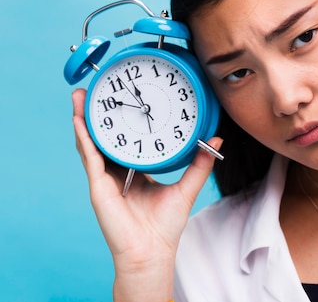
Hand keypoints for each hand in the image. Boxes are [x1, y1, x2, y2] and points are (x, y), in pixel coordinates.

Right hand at [72, 88, 221, 300]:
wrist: (152, 251)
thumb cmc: (165, 226)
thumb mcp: (187, 187)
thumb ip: (200, 163)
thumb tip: (216, 140)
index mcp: (135, 170)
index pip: (127, 139)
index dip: (124, 119)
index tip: (126, 97)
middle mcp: (117, 171)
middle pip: (105, 136)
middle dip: (99, 112)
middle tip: (97, 87)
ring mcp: (105, 178)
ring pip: (92, 142)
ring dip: (84, 118)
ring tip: (80, 95)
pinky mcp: (98, 187)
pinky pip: (89, 157)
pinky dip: (83, 138)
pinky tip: (80, 121)